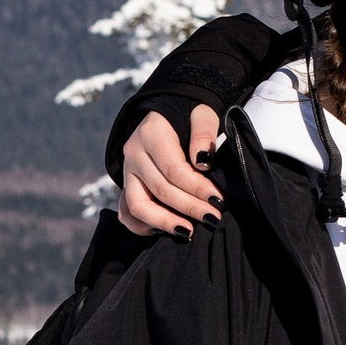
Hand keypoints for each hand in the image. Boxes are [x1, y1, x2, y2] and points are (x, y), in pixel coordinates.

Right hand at [119, 106, 223, 237]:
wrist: (167, 115)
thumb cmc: (189, 116)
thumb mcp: (202, 113)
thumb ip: (203, 132)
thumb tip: (202, 162)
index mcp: (151, 134)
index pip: (174, 169)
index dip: (197, 187)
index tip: (218, 200)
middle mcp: (134, 154)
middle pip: (160, 189)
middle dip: (189, 207)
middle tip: (213, 217)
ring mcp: (127, 172)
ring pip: (137, 206)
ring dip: (164, 222)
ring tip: (189, 231)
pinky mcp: (127, 185)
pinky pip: (127, 213)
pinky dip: (143, 226)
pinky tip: (167, 230)